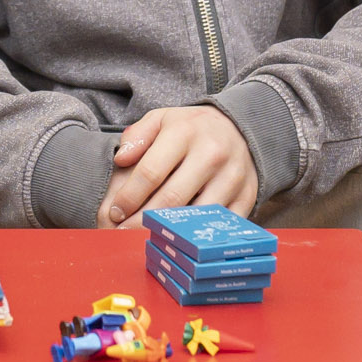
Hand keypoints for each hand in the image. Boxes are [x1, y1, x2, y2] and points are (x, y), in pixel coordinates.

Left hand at [100, 106, 259, 224]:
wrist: (241, 127)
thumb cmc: (192, 128)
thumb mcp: (162, 119)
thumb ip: (137, 136)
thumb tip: (121, 159)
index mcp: (185, 133)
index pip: (151, 172)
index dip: (129, 196)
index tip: (116, 212)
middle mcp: (212, 154)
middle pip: (172, 199)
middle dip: (143, 220)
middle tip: (123, 233)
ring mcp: (232, 177)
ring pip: (196, 216)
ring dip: (170, 233)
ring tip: (149, 239)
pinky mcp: (246, 196)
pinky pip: (220, 226)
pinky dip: (200, 236)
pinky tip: (182, 242)